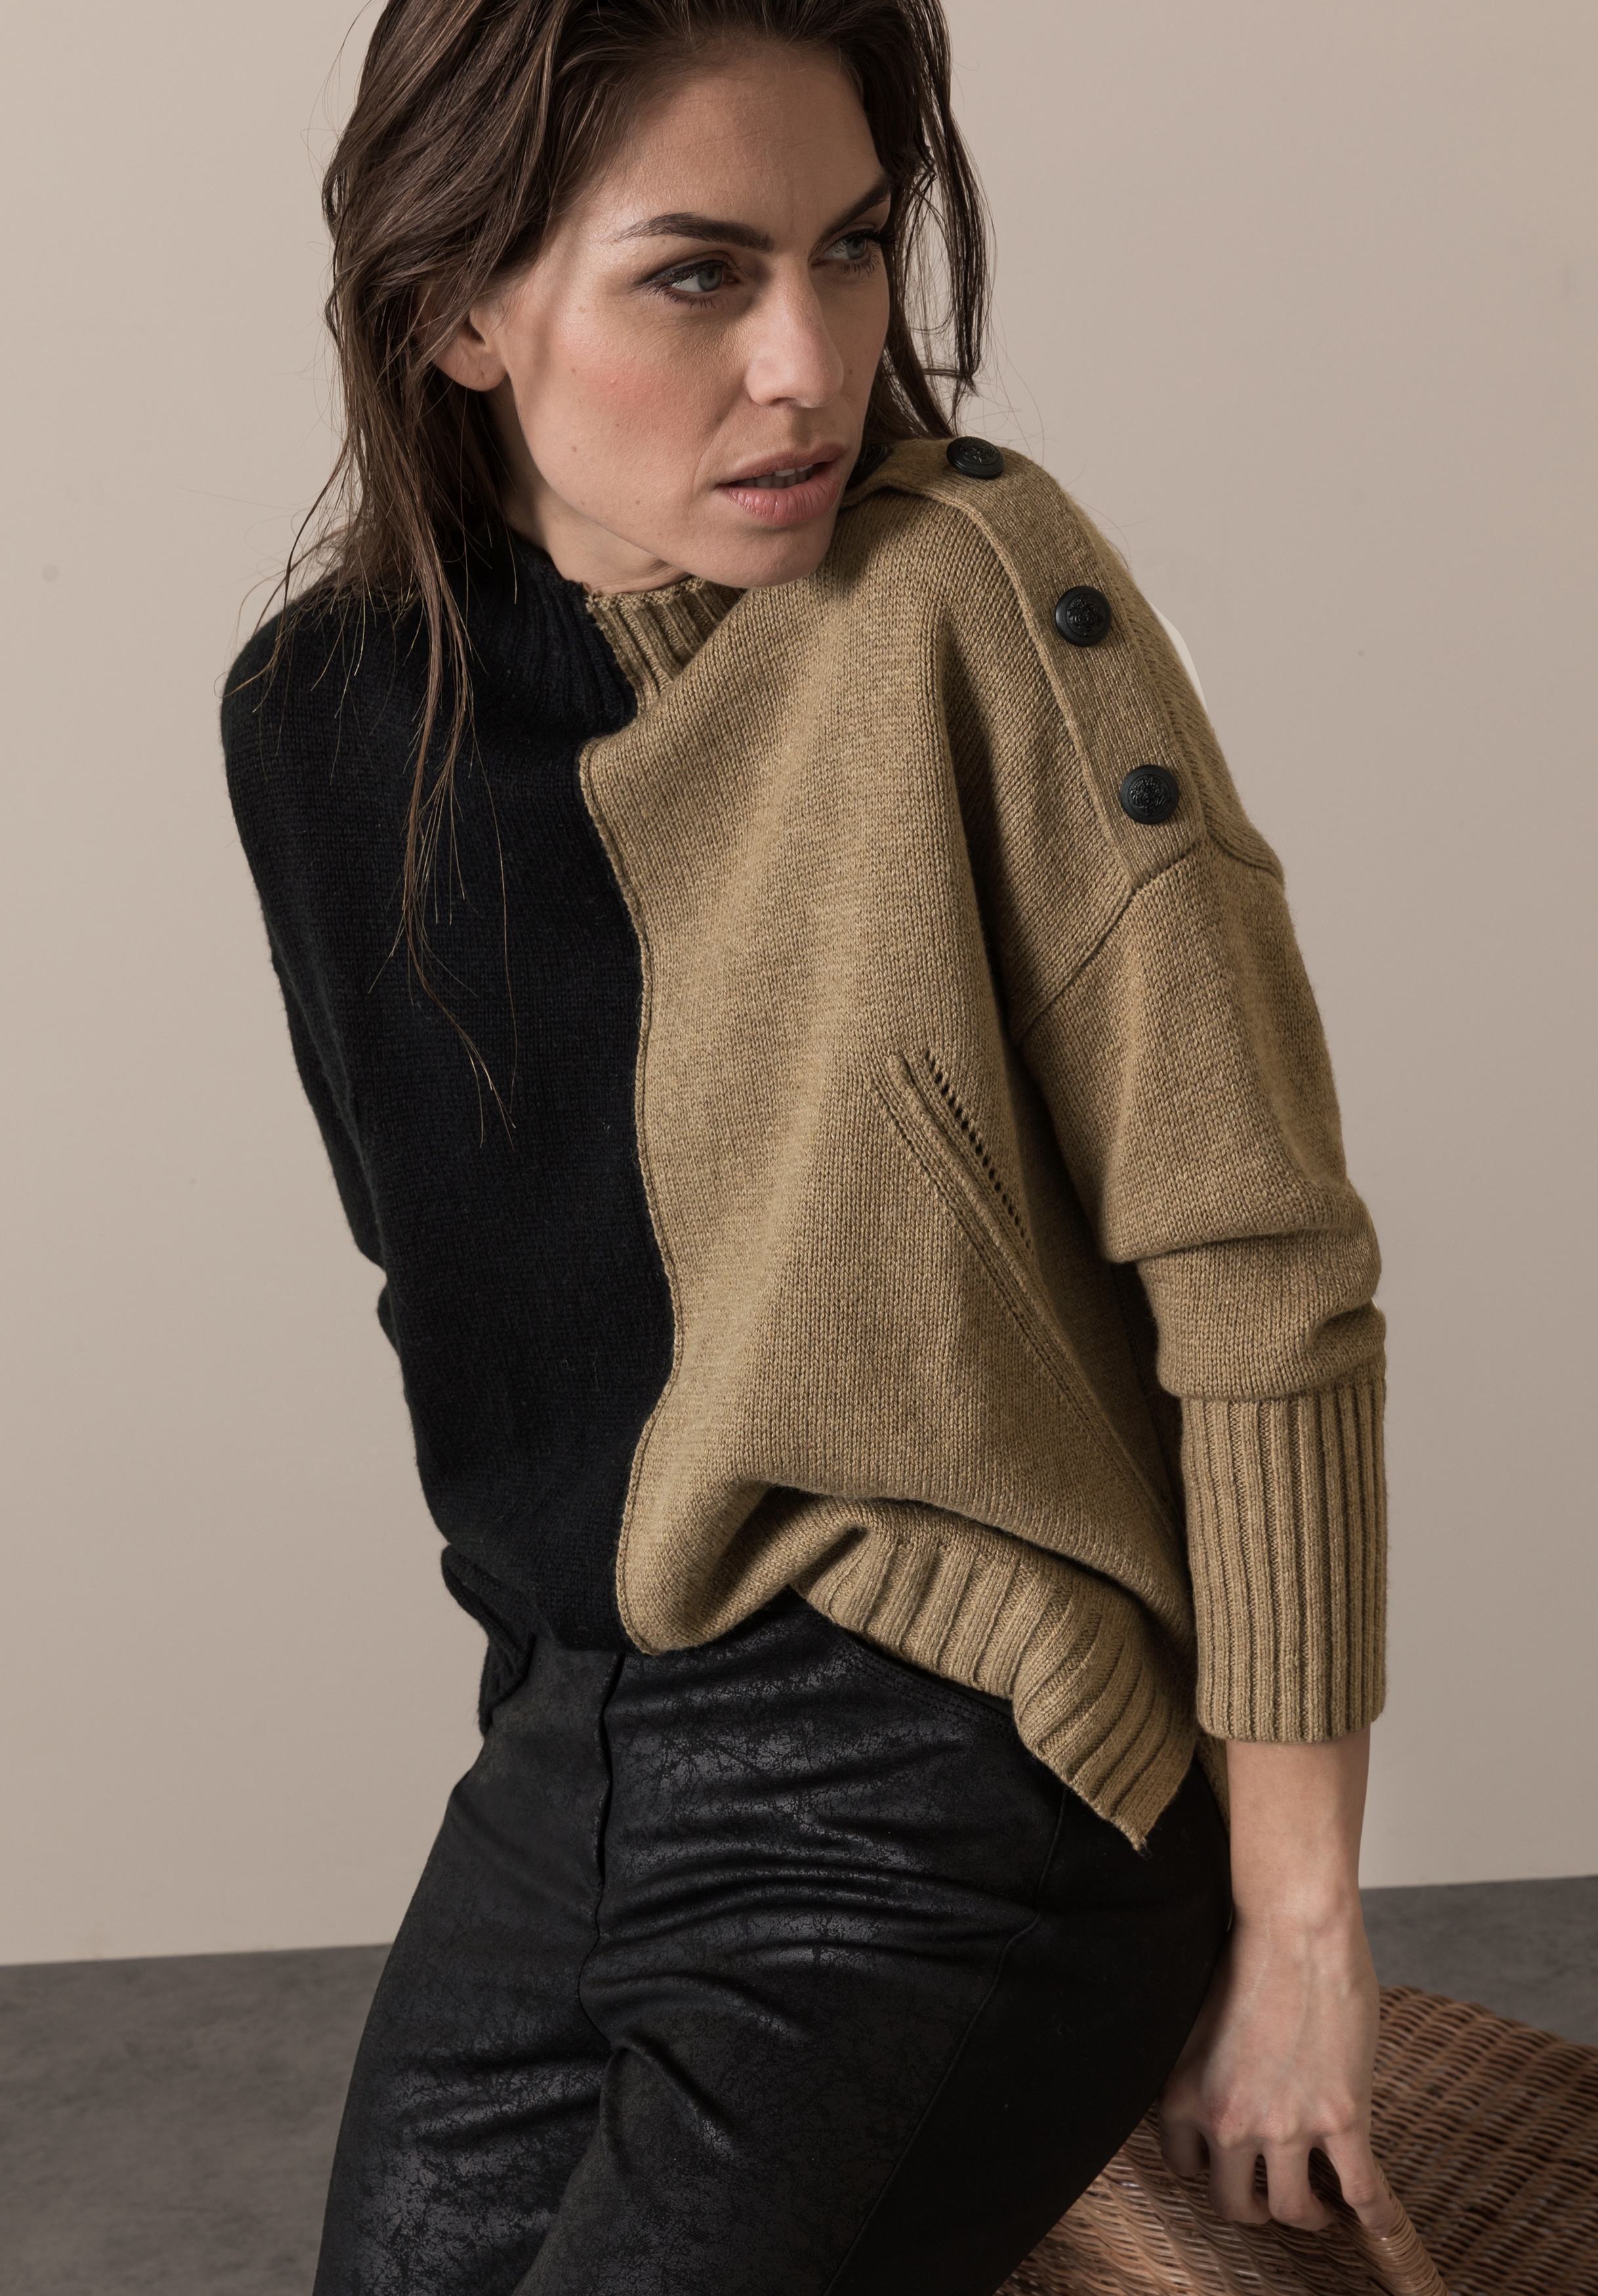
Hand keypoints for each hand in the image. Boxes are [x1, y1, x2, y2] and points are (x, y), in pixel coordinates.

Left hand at [1158, 1899, 1395, 2232]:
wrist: (1295, 1927)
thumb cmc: (1247, 1956)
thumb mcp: (1196, 2024)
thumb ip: (1202, 2071)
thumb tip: (1217, 2093)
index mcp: (1184, 2094)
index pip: (1182, 2165)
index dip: (1207, 2168)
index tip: (1226, 2167)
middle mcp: (1228, 2120)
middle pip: (1233, 2203)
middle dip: (1253, 2208)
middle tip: (1270, 2199)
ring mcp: (1286, 2125)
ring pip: (1293, 2209)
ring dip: (1307, 2215)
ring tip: (1320, 2208)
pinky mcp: (1340, 2119)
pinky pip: (1360, 2188)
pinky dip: (1374, 2212)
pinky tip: (1380, 2221)